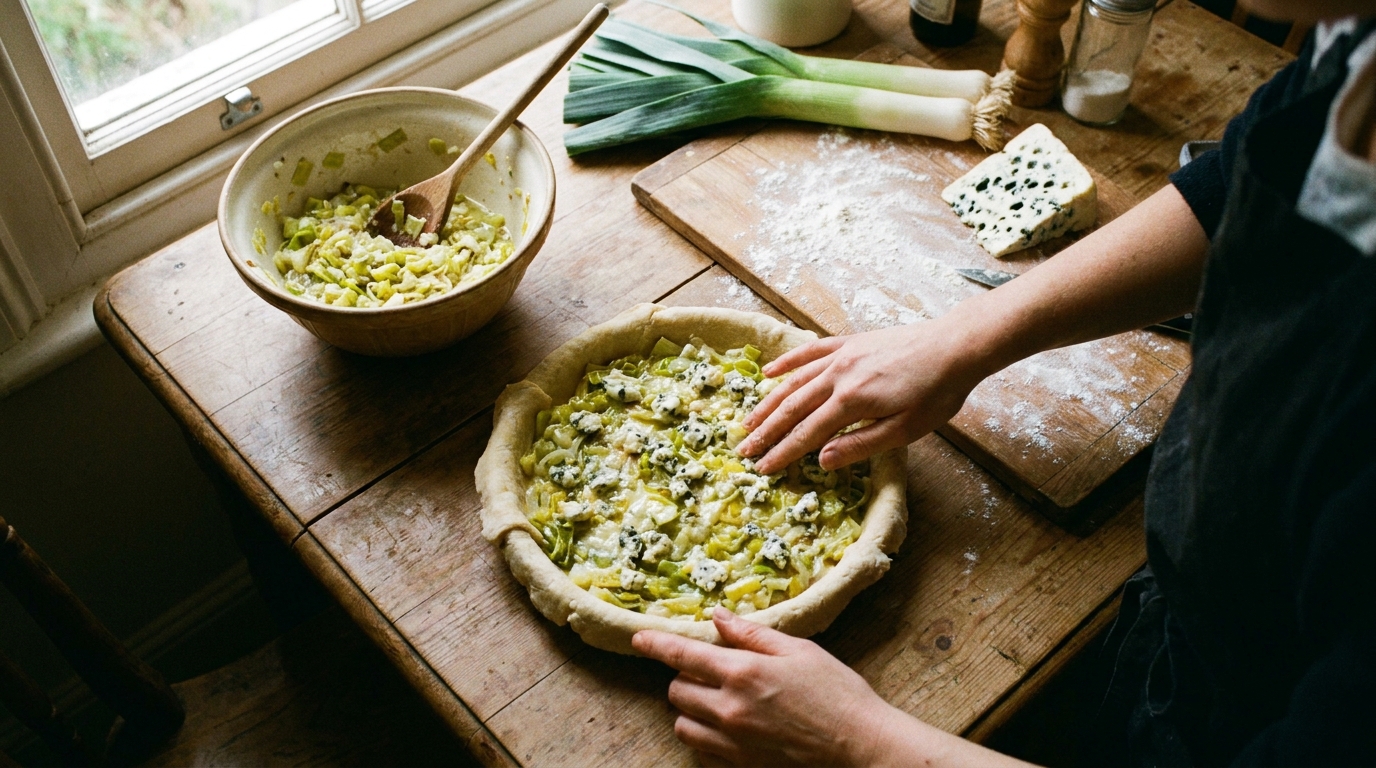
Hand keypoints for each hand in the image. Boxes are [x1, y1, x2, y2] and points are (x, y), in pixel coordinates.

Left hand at [632, 609, 901, 765]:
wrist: (860, 746)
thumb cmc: (837, 692)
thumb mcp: (799, 650)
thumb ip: (752, 634)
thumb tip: (718, 616)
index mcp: (744, 672)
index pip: (683, 655)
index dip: (656, 644)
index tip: (639, 638)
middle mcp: (730, 708)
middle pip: (677, 690)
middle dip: (686, 676)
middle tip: (712, 671)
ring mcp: (733, 741)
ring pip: (683, 723)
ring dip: (692, 708)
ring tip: (719, 700)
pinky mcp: (740, 765)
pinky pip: (701, 750)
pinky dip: (705, 735)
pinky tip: (728, 727)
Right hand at [737, 318, 985, 474]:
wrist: (954, 346)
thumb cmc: (936, 393)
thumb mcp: (905, 430)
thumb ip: (861, 445)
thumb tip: (821, 459)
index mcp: (852, 402)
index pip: (807, 433)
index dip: (782, 453)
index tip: (762, 469)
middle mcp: (838, 376)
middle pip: (792, 408)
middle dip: (766, 431)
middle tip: (744, 450)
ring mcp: (841, 356)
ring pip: (794, 382)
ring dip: (769, 402)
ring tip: (749, 420)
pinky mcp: (848, 342)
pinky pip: (809, 352)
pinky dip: (787, 363)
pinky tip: (769, 373)